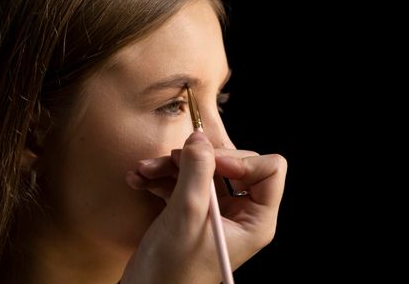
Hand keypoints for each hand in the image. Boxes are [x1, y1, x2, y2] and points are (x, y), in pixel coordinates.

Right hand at [121, 131, 286, 283]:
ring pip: (204, 170)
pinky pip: (185, 181)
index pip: (269, 170)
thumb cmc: (172, 270)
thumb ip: (197, 172)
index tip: (210, 163)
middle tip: (169, 159)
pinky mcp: (195, 211)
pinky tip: (138, 180)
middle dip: (197, 159)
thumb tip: (199, 137)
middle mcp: (241, 213)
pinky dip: (163, 178)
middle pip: (233, 163)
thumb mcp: (187, 215)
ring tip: (143, 170)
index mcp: (255, 220)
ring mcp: (217, 212)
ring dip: (171, 166)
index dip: (242, 160)